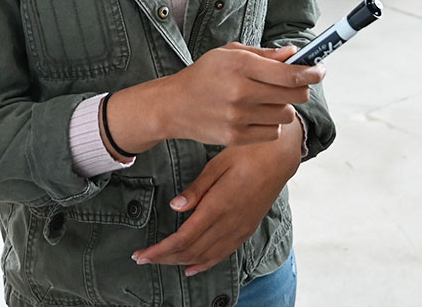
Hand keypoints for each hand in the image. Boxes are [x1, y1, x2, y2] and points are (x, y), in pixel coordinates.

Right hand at [105, 44, 322, 153]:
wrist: (173, 105)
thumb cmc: (204, 75)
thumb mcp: (230, 53)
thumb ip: (264, 54)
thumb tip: (294, 54)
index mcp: (240, 65)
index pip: (290, 72)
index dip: (312, 72)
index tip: (320, 70)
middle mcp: (240, 91)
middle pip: (294, 95)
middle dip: (301, 88)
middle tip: (294, 84)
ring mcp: (238, 117)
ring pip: (286, 115)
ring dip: (284, 107)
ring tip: (268, 100)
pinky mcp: (235, 137)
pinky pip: (272, 133)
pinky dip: (270, 125)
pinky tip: (257, 115)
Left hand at [132, 114, 302, 274]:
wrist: (280, 156)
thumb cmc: (247, 153)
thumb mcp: (217, 164)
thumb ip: (196, 189)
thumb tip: (174, 206)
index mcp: (219, 205)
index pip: (183, 238)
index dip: (160, 250)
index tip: (141, 254)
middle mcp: (230, 223)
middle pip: (191, 251)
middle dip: (164, 258)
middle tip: (142, 258)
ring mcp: (240, 228)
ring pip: (206, 256)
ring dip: (180, 262)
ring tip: (160, 261)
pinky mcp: (247, 229)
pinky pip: (223, 254)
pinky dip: (204, 263)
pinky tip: (192, 267)